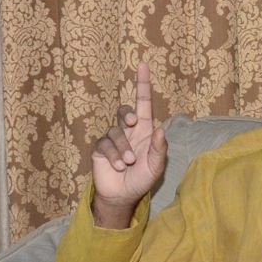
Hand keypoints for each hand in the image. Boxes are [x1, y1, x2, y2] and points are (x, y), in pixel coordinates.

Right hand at [91, 62, 167, 227]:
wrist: (123, 195)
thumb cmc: (142, 179)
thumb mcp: (156, 167)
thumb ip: (160, 149)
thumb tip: (161, 130)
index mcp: (145, 131)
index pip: (144, 103)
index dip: (143, 85)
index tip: (142, 65)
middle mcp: (128, 131)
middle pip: (125, 111)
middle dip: (127, 114)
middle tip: (133, 123)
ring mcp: (113, 139)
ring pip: (116, 132)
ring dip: (123, 148)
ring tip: (128, 163)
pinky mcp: (101, 149)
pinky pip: (105, 145)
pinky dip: (113, 156)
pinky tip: (119, 167)